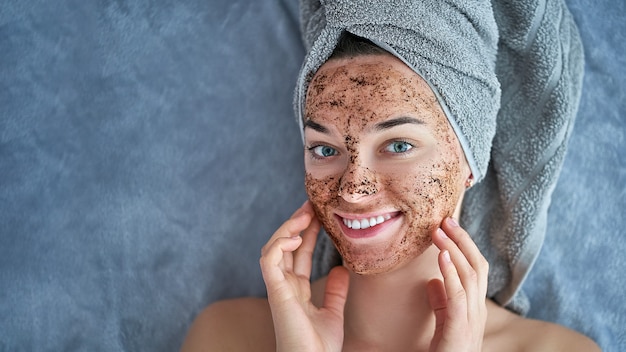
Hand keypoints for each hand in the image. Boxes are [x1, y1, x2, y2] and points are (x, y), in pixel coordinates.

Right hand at [260, 201, 349, 351]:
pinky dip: (279, 245)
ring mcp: (278, 288)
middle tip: (311, 204)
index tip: (319, 214)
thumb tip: (342, 269)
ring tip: (304, 214)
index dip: (308, 233)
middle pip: (287, 246)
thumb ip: (335, 291)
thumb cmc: (319, 347)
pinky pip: (269, 261)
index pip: (300, 254)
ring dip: (287, 229)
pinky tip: (296, 238)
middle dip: (297, 223)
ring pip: (274, 248)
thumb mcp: (333, 313)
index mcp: (296, 290)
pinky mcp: (276, 292)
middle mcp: (285, 286)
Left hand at [427, 217, 488, 351]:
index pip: (476, 269)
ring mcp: (472, 319)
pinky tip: (442, 256)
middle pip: (477, 266)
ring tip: (439, 231)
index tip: (449, 227)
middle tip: (446, 219)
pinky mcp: (460, 328)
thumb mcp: (443, 323)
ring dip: (454, 249)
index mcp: (475, 307)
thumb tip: (432, 281)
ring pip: (469, 275)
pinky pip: (458, 295)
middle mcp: (478, 310)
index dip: (465, 245)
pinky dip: (451, 272)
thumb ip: (441, 302)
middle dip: (463, 240)